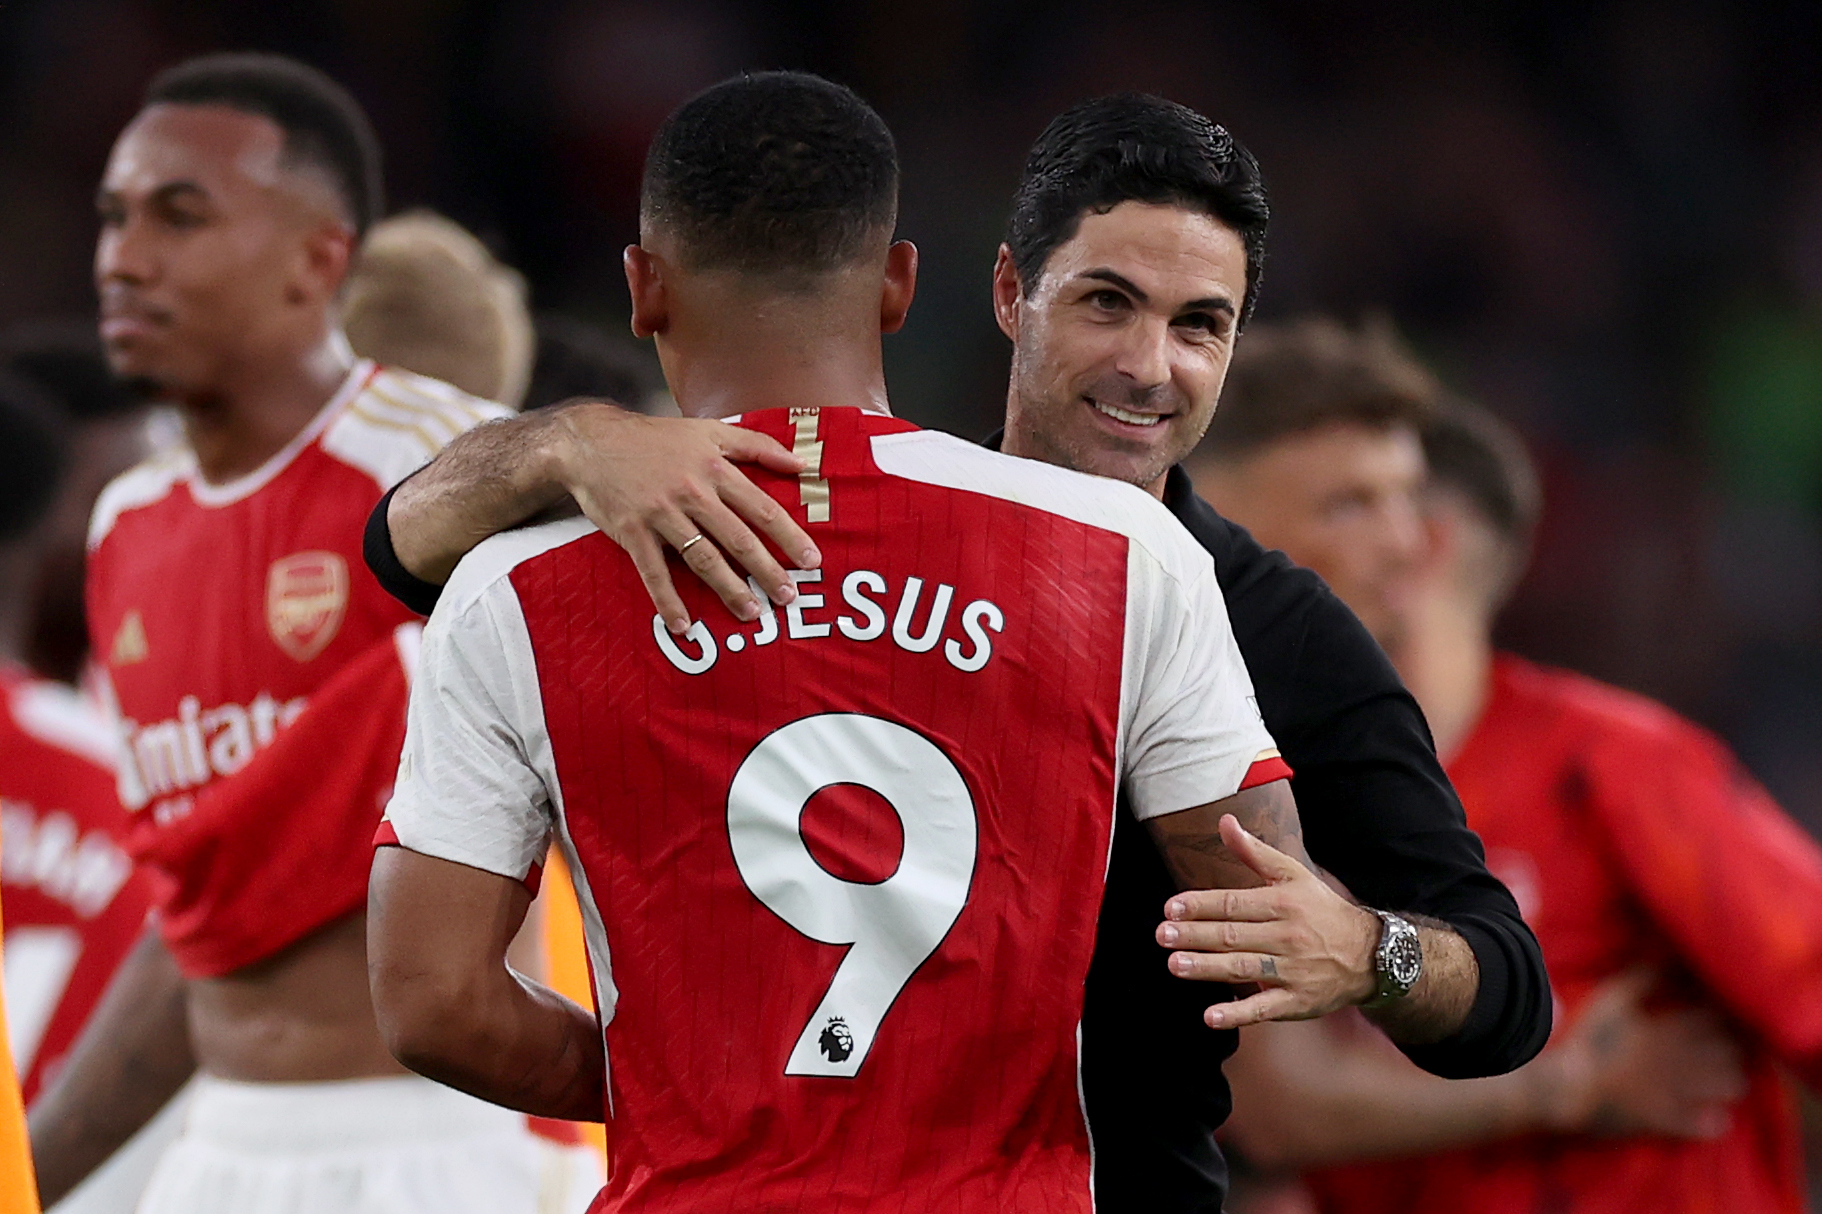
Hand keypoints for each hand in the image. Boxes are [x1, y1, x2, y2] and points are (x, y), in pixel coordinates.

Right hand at [552, 402, 820, 632]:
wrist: (591, 441)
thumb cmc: (656, 438)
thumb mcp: (709, 430)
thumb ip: (757, 445)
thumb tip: (802, 462)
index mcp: (715, 468)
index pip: (761, 508)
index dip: (789, 536)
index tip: (811, 561)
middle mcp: (692, 492)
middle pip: (738, 538)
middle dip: (767, 570)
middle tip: (789, 597)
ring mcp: (661, 514)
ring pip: (702, 558)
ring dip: (729, 588)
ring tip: (751, 612)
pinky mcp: (632, 531)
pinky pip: (654, 572)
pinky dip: (668, 600)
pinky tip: (683, 625)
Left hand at [1156, 814, 1381, 1029]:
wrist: (1370, 955)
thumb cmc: (1322, 910)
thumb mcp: (1293, 875)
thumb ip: (1254, 852)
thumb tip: (1224, 821)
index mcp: (1283, 903)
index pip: (1234, 903)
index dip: (1201, 905)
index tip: (1170, 907)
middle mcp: (1287, 936)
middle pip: (1234, 935)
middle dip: (1196, 935)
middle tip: (1162, 935)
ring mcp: (1292, 971)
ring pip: (1244, 968)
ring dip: (1208, 968)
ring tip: (1175, 965)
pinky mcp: (1297, 1002)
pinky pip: (1265, 1008)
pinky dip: (1238, 1014)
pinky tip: (1211, 1016)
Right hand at [1529, 969, 1746, 1138]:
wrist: (1565, 1086)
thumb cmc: (1588, 1040)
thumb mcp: (1611, 1000)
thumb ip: (1643, 978)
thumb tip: (1667, 957)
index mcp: (1669, 1029)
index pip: (1719, 1017)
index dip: (1729, 1014)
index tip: (1728, 1011)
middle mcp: (1682, 1060)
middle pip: (1732, 1050)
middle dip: (1738, 1046)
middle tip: (1734, 1044)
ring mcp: (1677, 1093)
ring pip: (1730, 1086)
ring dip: (1733, 1080)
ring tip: (1728, 1077)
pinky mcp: (1666, 1122)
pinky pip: (1707, 1127)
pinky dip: (1715, 1122)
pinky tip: (1713, 1116)